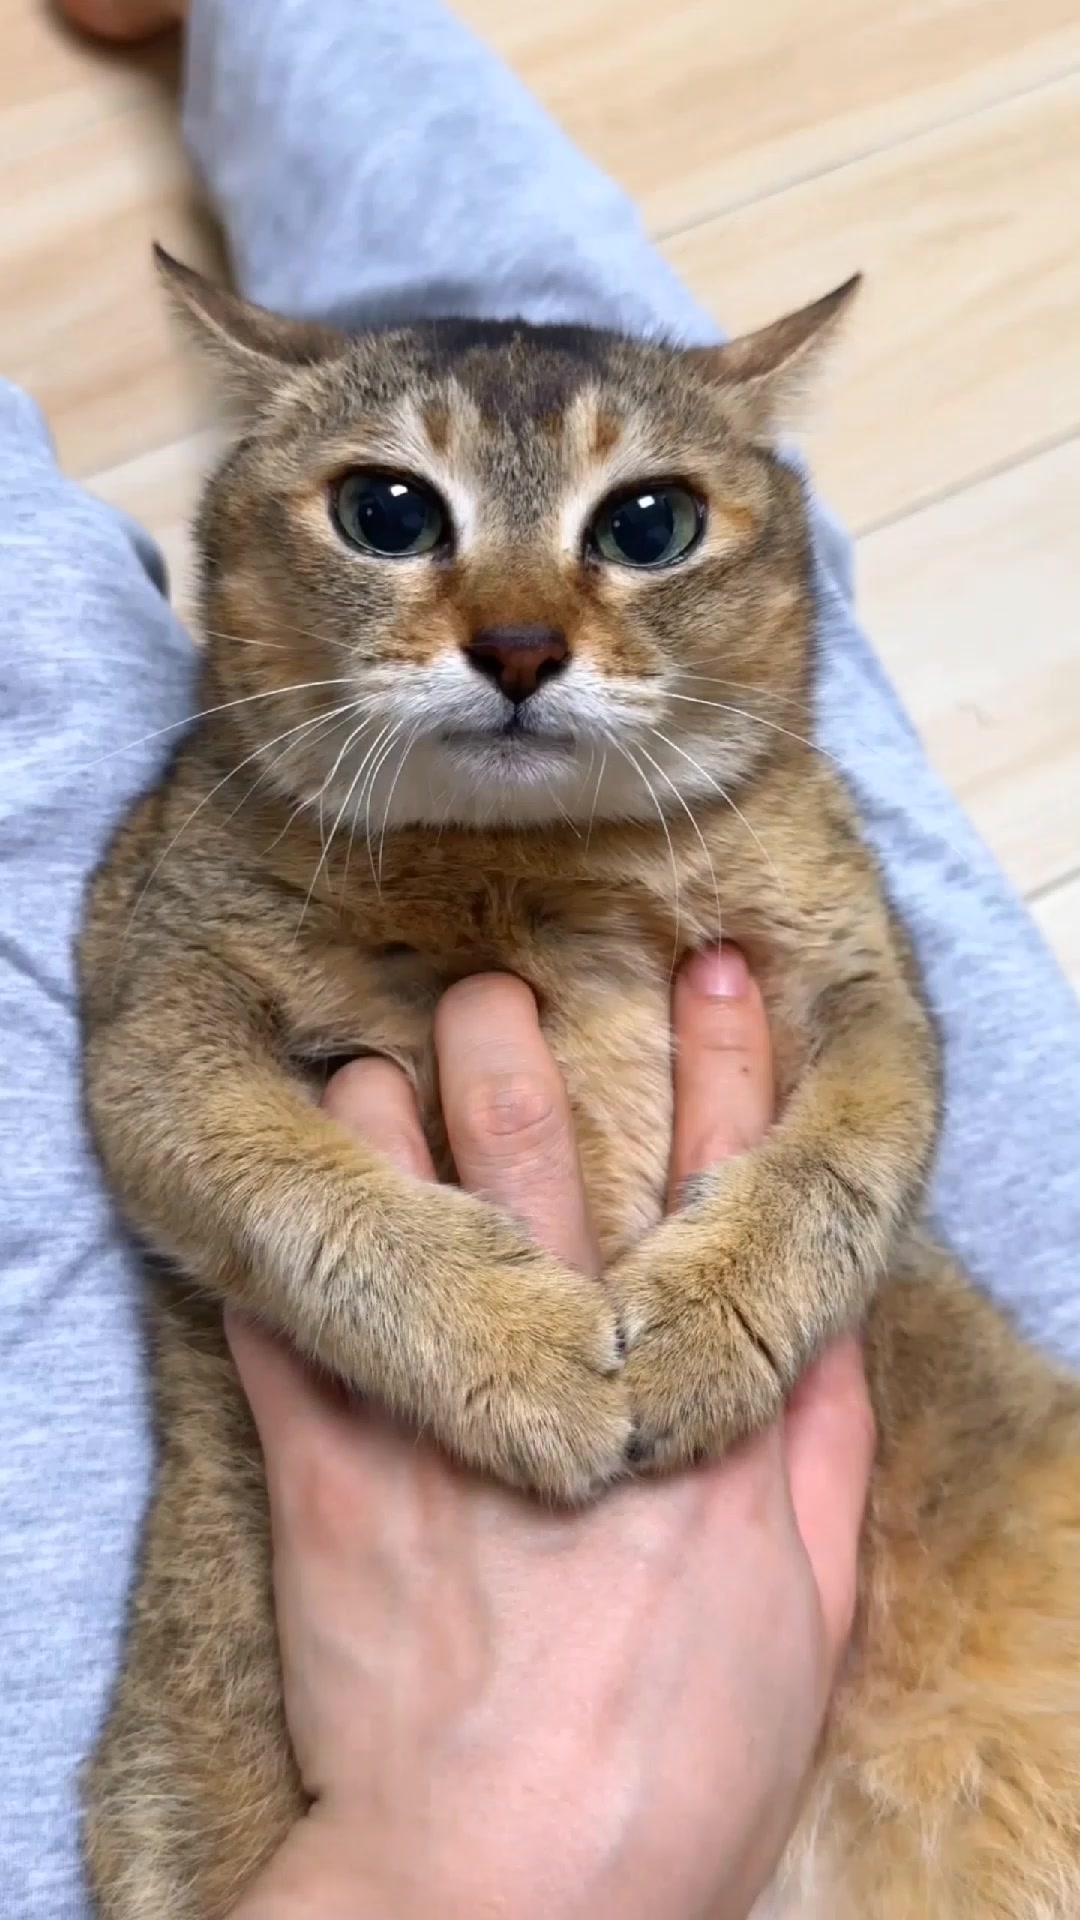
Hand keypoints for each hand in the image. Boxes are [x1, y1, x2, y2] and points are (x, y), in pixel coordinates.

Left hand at [228, 952, 873, 1919]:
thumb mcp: (813, 1608)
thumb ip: (822, 1443)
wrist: (513, 1894)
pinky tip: (262, 1184)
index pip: (721, 1187)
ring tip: (367, 1058)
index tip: (720, 971)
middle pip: (542, 1159)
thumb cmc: (681, 1761)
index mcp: (705, 1402)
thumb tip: (825, 1309)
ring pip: (404, 1205)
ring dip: (381, 1113)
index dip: (728, 1064)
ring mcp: (449, 1415)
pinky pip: (288, 1324)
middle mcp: (579, 1376)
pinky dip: (271, 1244)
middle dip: (516, 1045)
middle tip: (494, 979)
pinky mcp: (334, 1474)